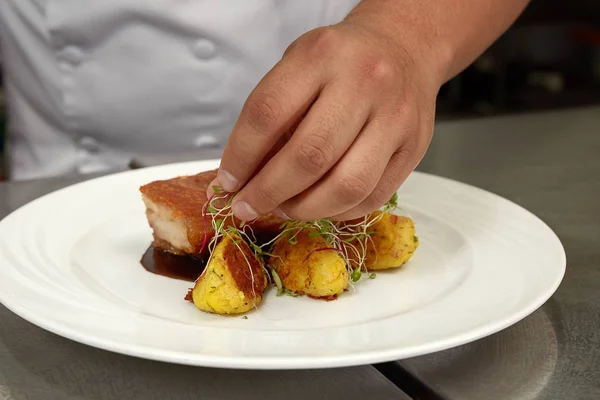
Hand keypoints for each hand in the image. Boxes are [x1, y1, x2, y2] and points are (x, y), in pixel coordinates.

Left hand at [210, 20, 441, 220]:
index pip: (268, 114)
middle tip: (247, 207)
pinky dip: (338, 212)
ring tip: (284, 209)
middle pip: (309, 156)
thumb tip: (241, 178)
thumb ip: (273, 116)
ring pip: (346, 186)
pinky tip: (320, 206)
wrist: (404, 48)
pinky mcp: (415, 148)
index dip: (241, 156)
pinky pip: (372, 197)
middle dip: (268, 193)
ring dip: (305, 210)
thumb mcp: (300, 66)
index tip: (228, 183)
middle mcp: (364, 83)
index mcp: (322, 55)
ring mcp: (396, 117)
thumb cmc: (341, 62)